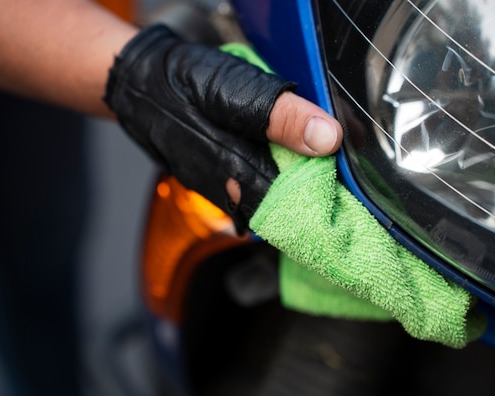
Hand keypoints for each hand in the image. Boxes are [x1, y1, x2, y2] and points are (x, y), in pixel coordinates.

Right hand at [104, 24, 340, 231]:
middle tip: (348, 198)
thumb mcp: (234, 92)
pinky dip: (277, 186)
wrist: (138, 86)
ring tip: (328, 189)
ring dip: (298, 198)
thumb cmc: (182, 86)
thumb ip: (281, 117)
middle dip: (316, 206)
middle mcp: (231, 192)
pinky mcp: (219, 182)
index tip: (357, 201)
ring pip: (270, 205)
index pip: (295, 207)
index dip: (328, 204)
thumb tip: (328, 139)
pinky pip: (256, 194)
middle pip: (285, 212)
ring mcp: (223, 190)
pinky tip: (292, 174)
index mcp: (238, 172)